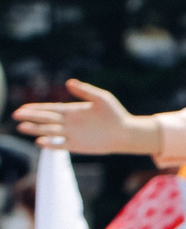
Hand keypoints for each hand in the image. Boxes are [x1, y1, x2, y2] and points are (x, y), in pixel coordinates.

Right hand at [14, 80, 161, 154]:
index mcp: (72, 111)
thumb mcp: (101, 98)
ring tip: (22, 127)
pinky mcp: (76, 146)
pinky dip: (50, 144)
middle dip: (31, 117)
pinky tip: (40, 142)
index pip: (49, 109)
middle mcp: (68, 123)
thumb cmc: (115, 114)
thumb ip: (85, 90)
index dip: (36, 108)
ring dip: (36, 130)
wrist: (126, 132)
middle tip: (16, 115)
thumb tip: (68, 82)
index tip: (23, 108)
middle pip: (45, 120)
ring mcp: (71, 134)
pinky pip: (60, 145)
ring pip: (49, 132)